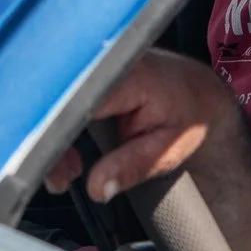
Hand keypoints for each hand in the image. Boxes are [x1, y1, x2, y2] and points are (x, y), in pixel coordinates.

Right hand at [43, 49, 239, 202]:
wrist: (200, 90)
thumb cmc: (189, 116)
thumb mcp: (167, 149)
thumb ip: (132, 167)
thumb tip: (98, 188)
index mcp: (128, 77)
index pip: (76, 106)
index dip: (59, 141)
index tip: (61, 172)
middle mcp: (107, 61)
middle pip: (57, 102)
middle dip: (50, 144)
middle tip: (63, 178)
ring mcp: (96, 61)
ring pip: (54, 100)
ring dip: (53, 137)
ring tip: (70, 168)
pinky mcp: (89, 69)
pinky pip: (62, 96)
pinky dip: (59, 125)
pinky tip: (70, 148)